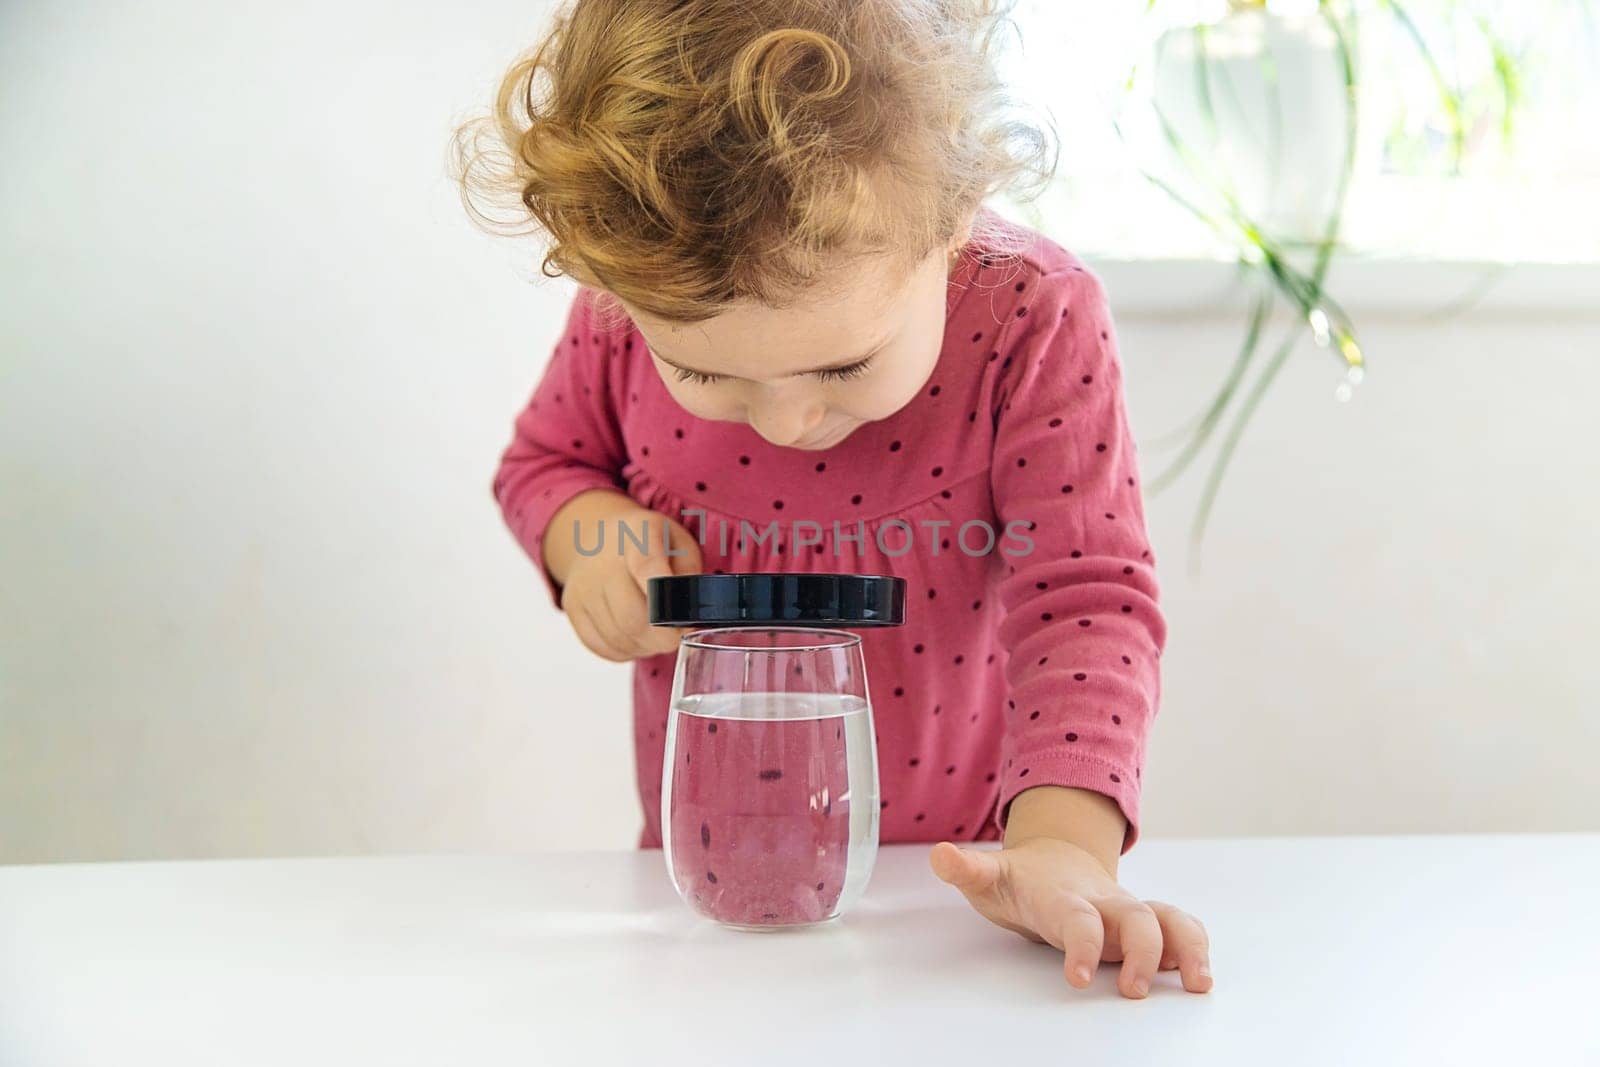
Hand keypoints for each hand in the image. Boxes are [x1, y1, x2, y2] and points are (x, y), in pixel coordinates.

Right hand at [555, 498, 702, 661]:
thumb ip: (690, 573)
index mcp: (636, 535)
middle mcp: (602, 561)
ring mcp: (583, 586)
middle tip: (675, 637)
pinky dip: (625, 651)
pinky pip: (601, 646)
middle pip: (632, 617)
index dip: (666, 601)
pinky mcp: (572, 608)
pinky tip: (636, 638)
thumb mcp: (679, 543)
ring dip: (645, 646)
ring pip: (619, 637)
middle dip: (662, 638)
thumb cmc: (649, 544)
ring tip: (657, 635)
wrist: (599, 539)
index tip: (683, 624)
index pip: (647, 567)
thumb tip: (691, 611)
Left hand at [930, 837, 1211, 997]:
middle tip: (1134, 991)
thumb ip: (967, 870)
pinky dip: (1196, 948)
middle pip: (1135, 918)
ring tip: (1199, 984)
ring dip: (1188, 949)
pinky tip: (1200, 977)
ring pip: (1168, 920)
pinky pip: (1180, 930)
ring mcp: (1127, 911)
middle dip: (1143, 952)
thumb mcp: (989, 875)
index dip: (1082, 945)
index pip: (1077, 918)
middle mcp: (1103, 902)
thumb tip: (940, 855)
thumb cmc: (1021, 878)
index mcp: (1063, 895)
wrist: (1056, 858)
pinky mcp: (1144, 924)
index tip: (1079, 978)